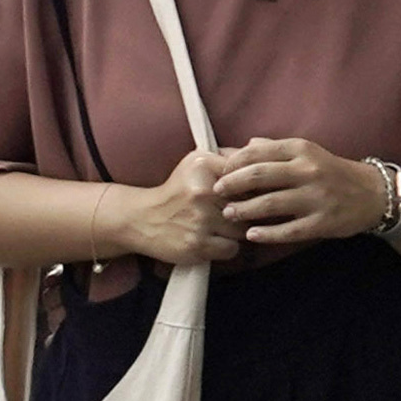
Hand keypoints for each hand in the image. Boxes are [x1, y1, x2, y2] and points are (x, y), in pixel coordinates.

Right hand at [112, 146, 242, 268]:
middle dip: (246, 211)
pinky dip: (226, 247)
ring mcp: (201, 220)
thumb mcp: (195, 163)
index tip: (249, 193)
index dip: (253, 187)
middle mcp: (203, 191)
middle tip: (235, 212)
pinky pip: (232, 249)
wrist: (142, 219)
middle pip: (249, 204)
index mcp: (204, 166)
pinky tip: (214, 240)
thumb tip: (258, 151)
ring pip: (243, 229)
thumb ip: (226, 157)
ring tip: (222, 227)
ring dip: (236, 231)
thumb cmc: (176, 192)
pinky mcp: (198, 245)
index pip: (247, 175)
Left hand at [208, 137, 389, 250]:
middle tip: (217, 192)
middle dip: (233, 184)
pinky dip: (267, 233)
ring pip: (271, 203)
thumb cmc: (332, 171)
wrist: (373, 193)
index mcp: (301, 150)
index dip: (234, 162)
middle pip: (260, 175)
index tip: (219, 171)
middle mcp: (308, 170)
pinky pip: (289, 230)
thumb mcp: (308, 152)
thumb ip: (275, 149)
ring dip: (245, 209)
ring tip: (228, 213)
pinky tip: (251, 234)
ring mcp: (316, 197)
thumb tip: (243, 146)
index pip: (259, 152)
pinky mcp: (322, 222)